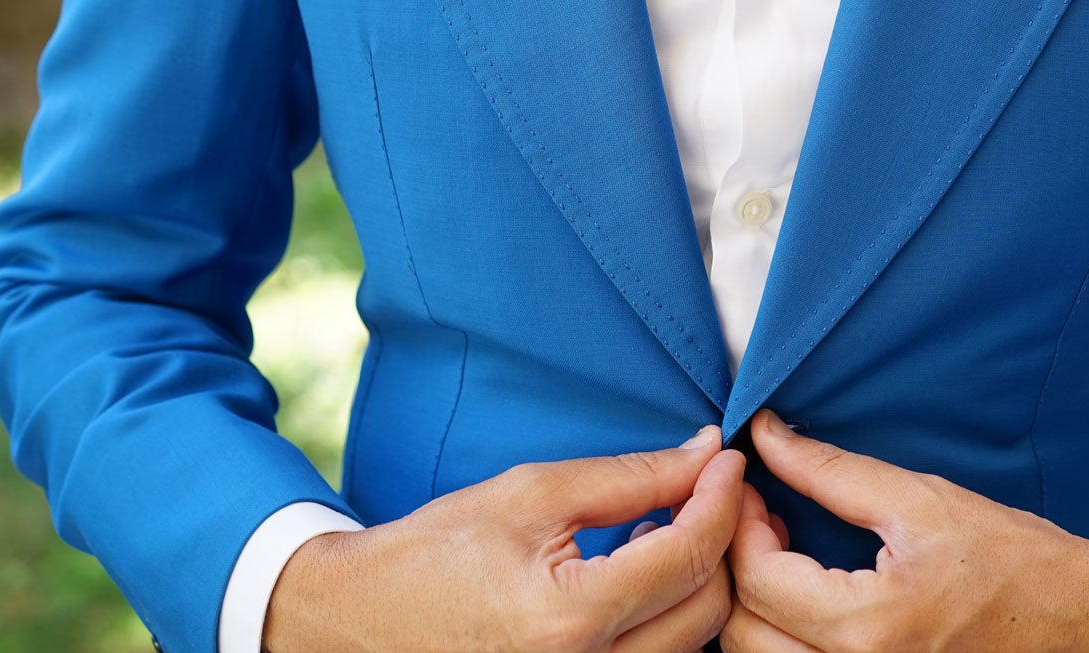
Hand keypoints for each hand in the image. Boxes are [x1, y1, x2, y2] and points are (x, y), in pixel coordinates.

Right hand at [265, 425, 743, 652]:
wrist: (361, 622)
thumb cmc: (437, 553)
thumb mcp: (532, 494)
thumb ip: (629, 477)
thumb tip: (703, 455)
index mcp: (570, 618)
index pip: (688, 554)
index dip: (721, 497)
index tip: (727, 459)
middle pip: (707, 607)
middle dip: (720, 540)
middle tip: (709, 488)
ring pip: (691, 642)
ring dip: (696, 579)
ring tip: (665, 527)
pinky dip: (667, 616)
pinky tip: (640, 575)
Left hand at [719, 411, 1088, 652]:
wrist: (1080, 619)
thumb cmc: (1012, 558)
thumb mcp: (920, 500)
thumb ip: (830, 471)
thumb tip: (765, 435)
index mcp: (868, 625)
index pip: (758, 577)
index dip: (741, 523)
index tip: (755, 489)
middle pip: (743, 632)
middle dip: (738, 568)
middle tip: (764, 520)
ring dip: (755, 608)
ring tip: (785, 557)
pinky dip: (784, 638)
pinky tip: (806, 599)